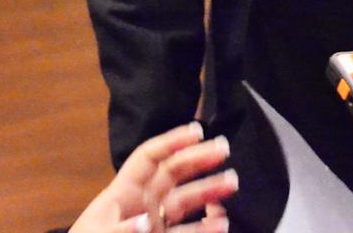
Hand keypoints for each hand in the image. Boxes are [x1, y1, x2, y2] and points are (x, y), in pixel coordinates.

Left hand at [68, 123, 236, 232]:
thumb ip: (121, 232)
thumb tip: (146, 222)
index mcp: (122, 194)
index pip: (149, 158)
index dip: (172, 141)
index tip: (197, 130)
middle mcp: (142, 206)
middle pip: (173, 174)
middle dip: (198, 159)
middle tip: (224, 149)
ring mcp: (153, 227)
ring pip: (185, 202)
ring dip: (208, 191)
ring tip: (231, 184)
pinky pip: (186, 232)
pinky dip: (204, 227)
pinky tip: (220, 224)